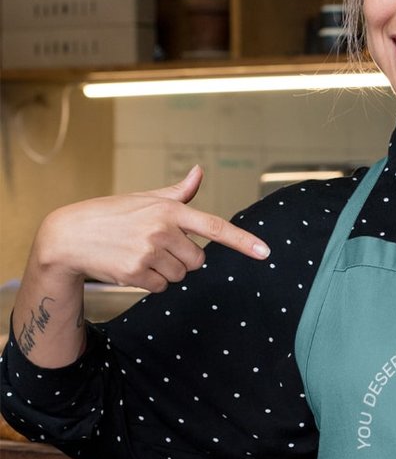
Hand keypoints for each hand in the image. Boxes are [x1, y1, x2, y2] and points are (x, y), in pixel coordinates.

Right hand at [36, 165, 270, 293]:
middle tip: (156, 247)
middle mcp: (162, 230)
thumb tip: (199, 172)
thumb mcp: (145, 198)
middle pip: (198, 260)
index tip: (265, 252)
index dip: (242, 241)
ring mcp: (148, 252)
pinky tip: (131, 266)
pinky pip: (162, 287)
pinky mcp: (135, 272)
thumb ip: (178, 192)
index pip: (214, 226)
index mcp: (169, 210)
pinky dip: (151, 282)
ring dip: (166, 271)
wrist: (68, 235)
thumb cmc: (111, 215)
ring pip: (180, 275)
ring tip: (139, 254)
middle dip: (183, 258)